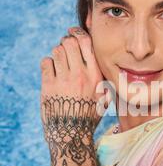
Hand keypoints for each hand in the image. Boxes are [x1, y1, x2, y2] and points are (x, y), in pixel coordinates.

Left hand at [40, 26, 108, 165]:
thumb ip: (107, 82)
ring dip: (58, 52)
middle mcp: (80, 75)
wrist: (71, 133)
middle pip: (70, 43)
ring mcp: (63, 80)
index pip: (87, 43)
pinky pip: (46, 62)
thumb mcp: (105, 99)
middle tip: (66, 48)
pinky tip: (52, 71)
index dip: (78, 33)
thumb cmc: (89, 116)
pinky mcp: (48, 85)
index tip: (74, 32)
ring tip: (60, 61)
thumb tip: (114, 69)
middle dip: (66, 42)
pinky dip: (48, 63)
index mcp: (95, 76)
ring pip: (57, 50)